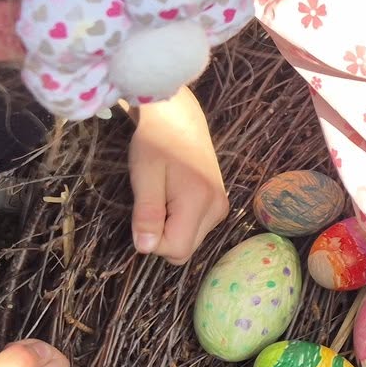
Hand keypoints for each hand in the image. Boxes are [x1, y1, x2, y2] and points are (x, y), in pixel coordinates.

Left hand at [128, 87, 228, 262]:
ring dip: (171, 228)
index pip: (176, 249)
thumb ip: (146, 215)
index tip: (143, 213)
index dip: (153, 241)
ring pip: (191, 241)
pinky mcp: (220, 203)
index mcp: (199, 202)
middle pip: (185, 249)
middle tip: (152, 202)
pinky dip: (181, 221)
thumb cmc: (156, 142)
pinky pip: (197, 229)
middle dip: (162, 236)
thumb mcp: (144, 177)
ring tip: (163, 196)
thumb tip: (145, 249)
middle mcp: (217, 208)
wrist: (178, 117)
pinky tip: (175, 197)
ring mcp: (221, 206)